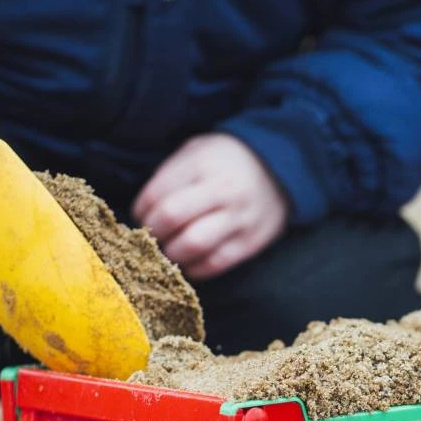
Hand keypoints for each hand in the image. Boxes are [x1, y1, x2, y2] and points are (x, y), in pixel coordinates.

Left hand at [133, 134, 287, 279]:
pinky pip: (215, 263)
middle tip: (152, 236)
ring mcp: (239, 218)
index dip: (140, 211)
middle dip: (153, 233)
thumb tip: (143, 212)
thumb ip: (170, 176)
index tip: (142, 216)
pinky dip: (195, 268)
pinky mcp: (251, 242)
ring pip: (193, 245)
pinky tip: (189, 262)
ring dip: (172, 254)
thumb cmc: (226, 161)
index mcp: (202, 164)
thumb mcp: (196, 151)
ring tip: (169, 250)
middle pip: (172, 217)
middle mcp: (223, 190)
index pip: (157, 193)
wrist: (280, 170)